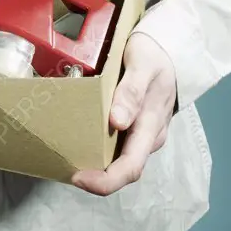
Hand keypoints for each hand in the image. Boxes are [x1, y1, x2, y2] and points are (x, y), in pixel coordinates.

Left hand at [71, 32, 175, 195]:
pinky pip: (116, 146)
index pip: (131, 168)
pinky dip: (97, 149)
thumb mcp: (143, 65)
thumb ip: (132, 91)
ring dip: (95, 165)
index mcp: (151, 127)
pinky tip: (79, 140)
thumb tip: (117, 122)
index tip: (78, 177)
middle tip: (65, 169)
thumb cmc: (153, 55)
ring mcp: (141, 134)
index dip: (105, 181)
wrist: (165, 49)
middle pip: (122, 170)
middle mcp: (147, 138)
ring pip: (118, 159)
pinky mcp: (134, 127)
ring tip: (67, 156)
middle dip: (94, 177)